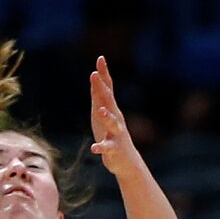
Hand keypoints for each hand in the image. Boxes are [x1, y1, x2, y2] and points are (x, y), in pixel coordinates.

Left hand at [90, 56, 148, 179]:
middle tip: (94, 75)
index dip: (104, 74)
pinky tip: (94, 148)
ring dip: (106, 116)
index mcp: (112, 109)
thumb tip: (94, 75)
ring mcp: (116, 133)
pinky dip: (101, 147)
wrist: (126, 160)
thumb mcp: (104, 112)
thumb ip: (99, 95)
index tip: (100, 58)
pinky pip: (107, 147)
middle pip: (109, 101)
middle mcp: (116, 118)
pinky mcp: (114, 148)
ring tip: (100, 110)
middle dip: (102, 88)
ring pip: (112, 123)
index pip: (108, 88)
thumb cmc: (111, 134)